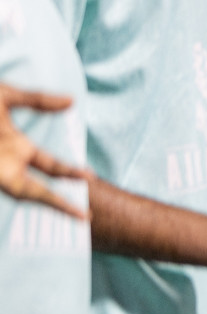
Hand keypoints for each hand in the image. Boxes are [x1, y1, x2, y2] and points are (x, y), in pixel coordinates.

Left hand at [0, 85, 90, 220]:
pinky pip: (5, 187)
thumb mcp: (5, 97)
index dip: (71, 174)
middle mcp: (7, 165)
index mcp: (18, 148)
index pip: (51, 167)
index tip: (92, 180)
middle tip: (86, 217)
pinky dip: (19, 193)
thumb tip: (72, 102)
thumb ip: (38, 100)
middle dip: (59, 203)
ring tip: (67, 214)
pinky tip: (10, 182)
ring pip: (17, 193)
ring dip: (40, 204)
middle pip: (36, 190)